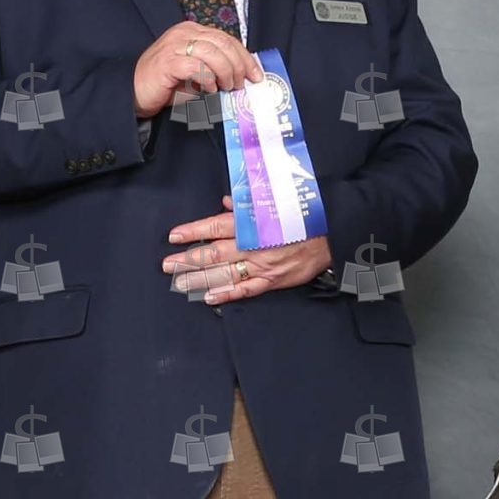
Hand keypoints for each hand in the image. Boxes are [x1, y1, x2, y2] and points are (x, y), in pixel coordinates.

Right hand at [133, 24, 259, 119]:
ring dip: (226, 72)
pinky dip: (208, 79)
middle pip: (223, 43)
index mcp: (193, 31)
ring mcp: (174, 45)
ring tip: (226, 87)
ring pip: (213, 53)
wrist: (135, 91)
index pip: (227, 39)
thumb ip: (217, 68)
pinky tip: (209, 89)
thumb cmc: (167, 84)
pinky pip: (197, 67)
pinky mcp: (167, 62)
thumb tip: (243, 76)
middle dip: (239, 66)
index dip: (245, 57)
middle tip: (241, 84)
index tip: (256, 75)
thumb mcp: (198, 73)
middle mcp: (184, 33)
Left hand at [163, 195, 329, 304]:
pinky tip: (208, 297)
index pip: (216, 228)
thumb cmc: (301, 217)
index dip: (193, 232)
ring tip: (178, 281)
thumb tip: (226, 203)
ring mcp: (262, 266)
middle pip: (213, 254)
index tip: (173, 236)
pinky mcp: (272, 280)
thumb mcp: (275, 202)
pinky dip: (226, 294)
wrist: (331, 234)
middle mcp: (253, 246)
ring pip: (224, 274)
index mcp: (252, 224)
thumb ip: (247, 204)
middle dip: (188, 259)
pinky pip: (245, 290)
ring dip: (199, 279)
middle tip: (167, 264)